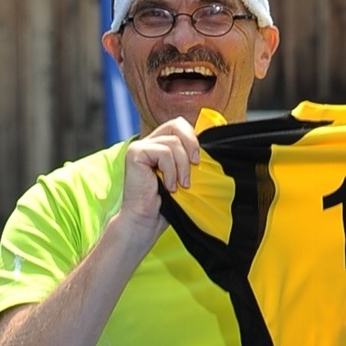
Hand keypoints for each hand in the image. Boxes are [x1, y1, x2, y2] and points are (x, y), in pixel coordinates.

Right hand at [114, 118, 202, 247]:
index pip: (180, 126)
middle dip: (191, 144)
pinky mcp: (135, 152)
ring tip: (180, 186)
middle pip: (176, 124)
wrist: (145, 221)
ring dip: (182, 166)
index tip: (198, 162)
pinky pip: (164, 152)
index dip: (193, 139)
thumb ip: (190, 159)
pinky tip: (168, 187)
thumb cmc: (165, 204)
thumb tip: (209, 147)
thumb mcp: (184, 176)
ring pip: (173, 143)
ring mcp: (140, 146)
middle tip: (195, 165)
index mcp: (160, 145)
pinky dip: (171, 171)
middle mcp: (149, 142)